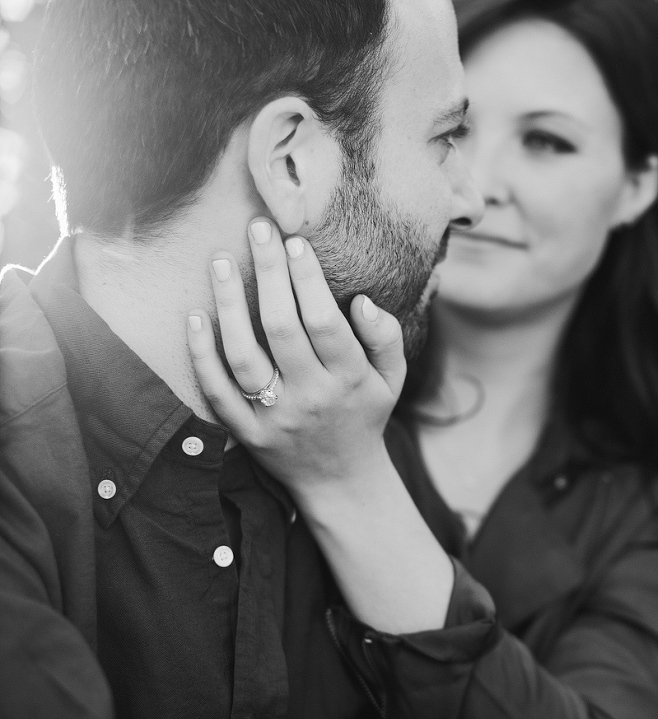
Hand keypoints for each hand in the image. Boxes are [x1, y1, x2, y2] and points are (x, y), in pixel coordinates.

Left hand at [186, 218, 406, 495]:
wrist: (340, 480)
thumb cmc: (365, 414)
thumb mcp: (392, 378)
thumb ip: (386, 337)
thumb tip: (363, 301)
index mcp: (350, 380)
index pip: (325, 322)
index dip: (309, 280)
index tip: (295, 242)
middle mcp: (311, 397)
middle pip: (282, 328)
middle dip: (270, 274)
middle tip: (258, 230)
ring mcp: (274, 416)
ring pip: (243, 355)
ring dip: (230, 303)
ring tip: (222, 260)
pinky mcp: (245, 433)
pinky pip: (217, 390)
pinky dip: (202, 353)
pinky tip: (195, 315)